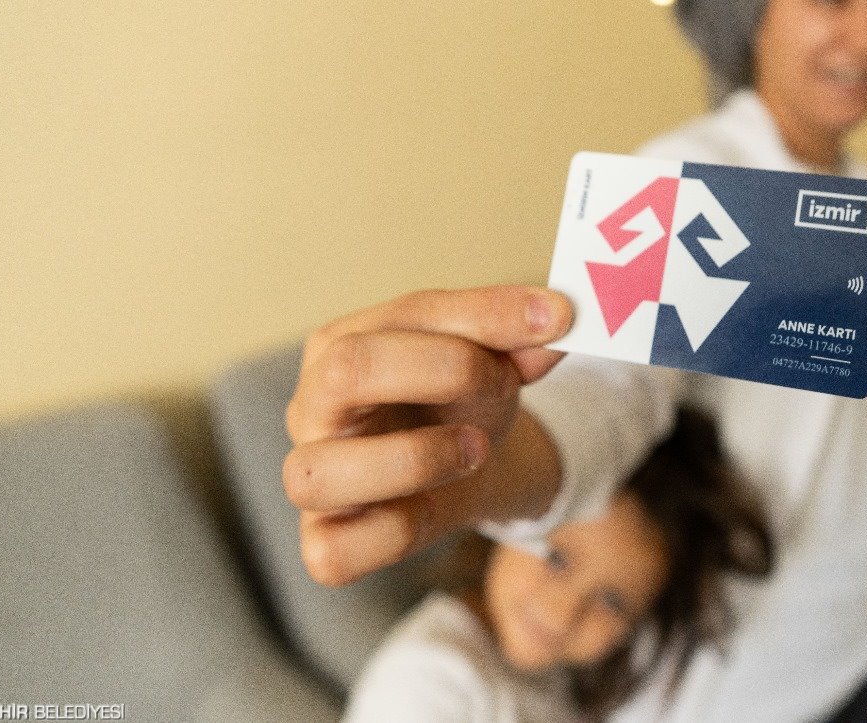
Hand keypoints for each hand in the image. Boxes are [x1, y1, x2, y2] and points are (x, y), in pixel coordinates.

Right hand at [283, 286, 572, 585]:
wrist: (464, 471)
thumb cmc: (454, 404)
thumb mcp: (488, 358)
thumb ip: (515, 335)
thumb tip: (557, 316)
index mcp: (341, 343)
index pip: (406, 314)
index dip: (487, 318)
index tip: (556, 319)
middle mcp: (310, 408)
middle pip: (347, 372)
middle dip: (445, 371)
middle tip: (501, 384)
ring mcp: (310, 479)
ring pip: (318, 473)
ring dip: (416, 459)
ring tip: (474, 449)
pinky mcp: (323, 543)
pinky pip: (336, 552)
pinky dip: (393, 532)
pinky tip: (429, 508)